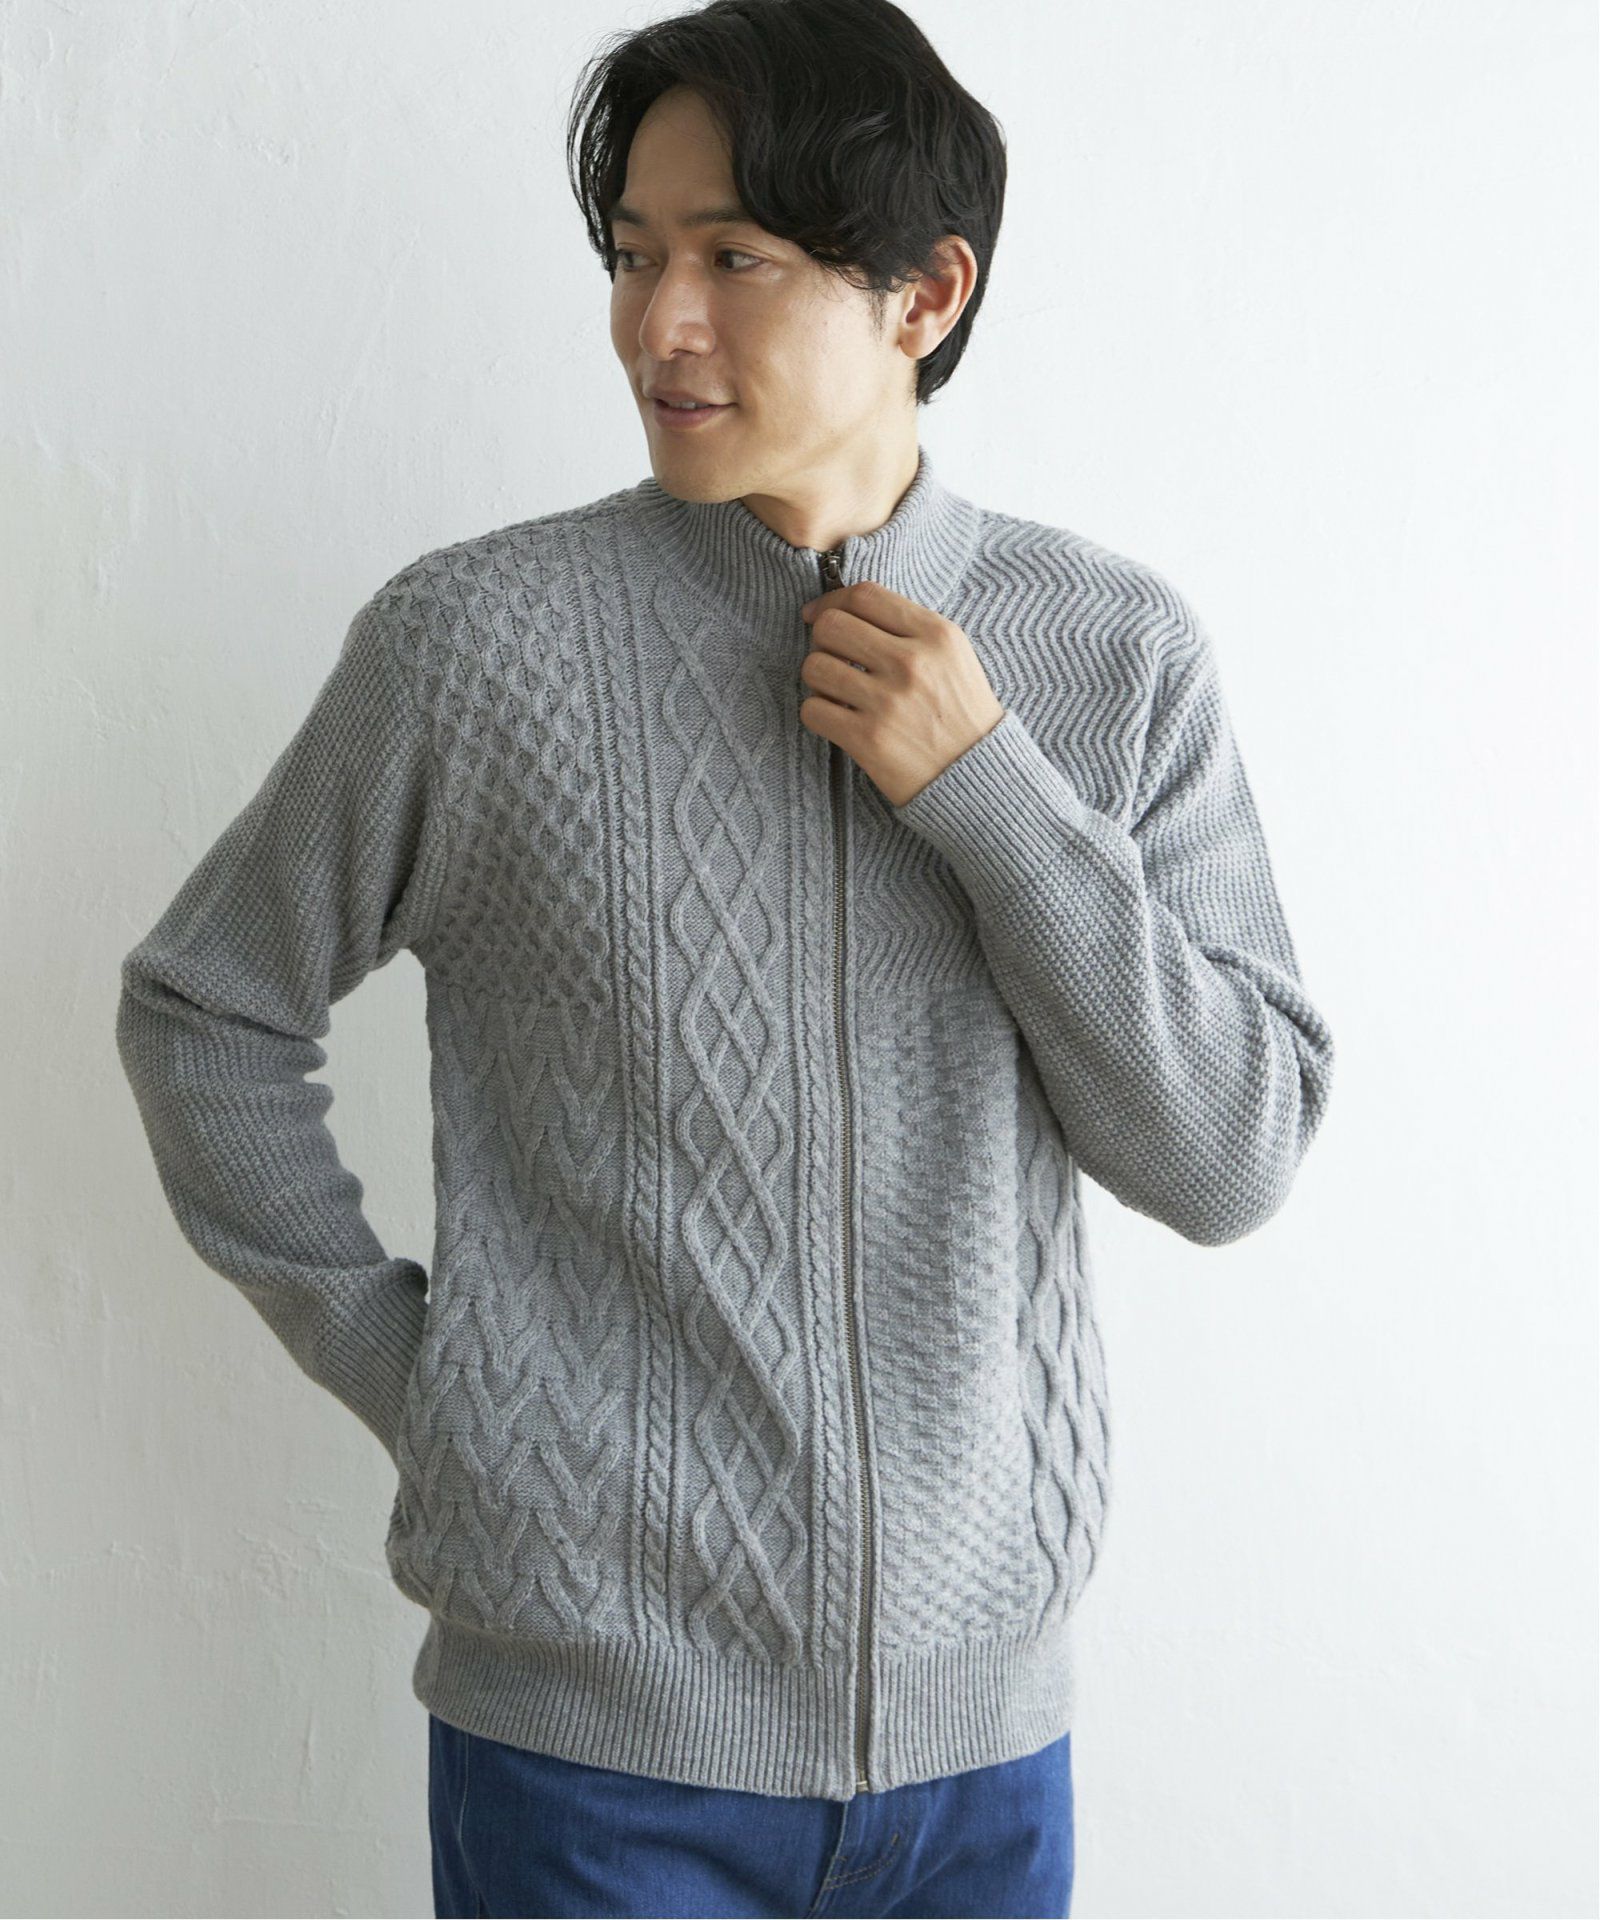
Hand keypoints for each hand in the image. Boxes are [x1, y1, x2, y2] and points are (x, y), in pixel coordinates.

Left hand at [797, 579, 1006, 807]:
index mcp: (936, 635)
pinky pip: (812, 710)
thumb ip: (909, 628)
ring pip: (814, 667)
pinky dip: (817, 713)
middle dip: (821, 639)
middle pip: (831, 625)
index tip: (819, 614)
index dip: (832, 600)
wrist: (978, 773)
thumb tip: (844, 610)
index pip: (864, 595)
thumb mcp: (953, 656)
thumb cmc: (961, 713)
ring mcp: (889, 702)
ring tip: (836, 691)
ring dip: (817, 678)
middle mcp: (912, 663)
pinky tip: (838, 718)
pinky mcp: (868, 739)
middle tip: (831, 657)